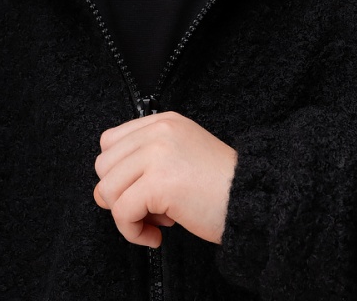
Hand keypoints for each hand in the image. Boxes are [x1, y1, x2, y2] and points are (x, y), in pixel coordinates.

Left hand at [93, 110, 238, 247]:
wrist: (253, 199)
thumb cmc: (221, 187)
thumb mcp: (182, 155)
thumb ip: (148, 159)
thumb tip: (105, 191)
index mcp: (163, 121)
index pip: (111, 141)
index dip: (118, 172)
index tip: (139, 190)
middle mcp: (158, 130)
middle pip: (104, 165)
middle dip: (119, 195)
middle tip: (149, 210)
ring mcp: (157, 153)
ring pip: (107, 189)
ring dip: (126, 216)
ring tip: (156, 222)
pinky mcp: (159, 182)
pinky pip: (122, 213)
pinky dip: (133, 233)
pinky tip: (157, 236)